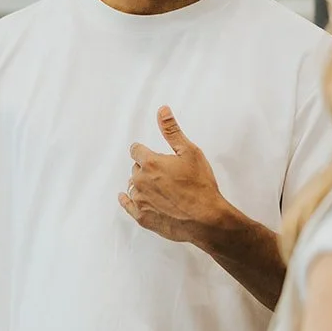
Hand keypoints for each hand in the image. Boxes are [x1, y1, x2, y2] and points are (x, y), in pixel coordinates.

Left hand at [120, 107, 225, 245]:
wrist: (206, 219)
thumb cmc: (200, 186)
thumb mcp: (190, 152)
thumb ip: (172, 131)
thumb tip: (162, 111)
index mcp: (150, 163)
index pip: (136, 150)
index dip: (144, 151)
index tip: (149, 154)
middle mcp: (140, 181)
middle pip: (135, 168)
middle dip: (146, 168)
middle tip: (163, 174)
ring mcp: (140, 200)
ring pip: (133, 186)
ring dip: (142, 185)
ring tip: (158, 189)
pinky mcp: (142, 217)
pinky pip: (128, 206)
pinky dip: (128, 201)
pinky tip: (125, 198)